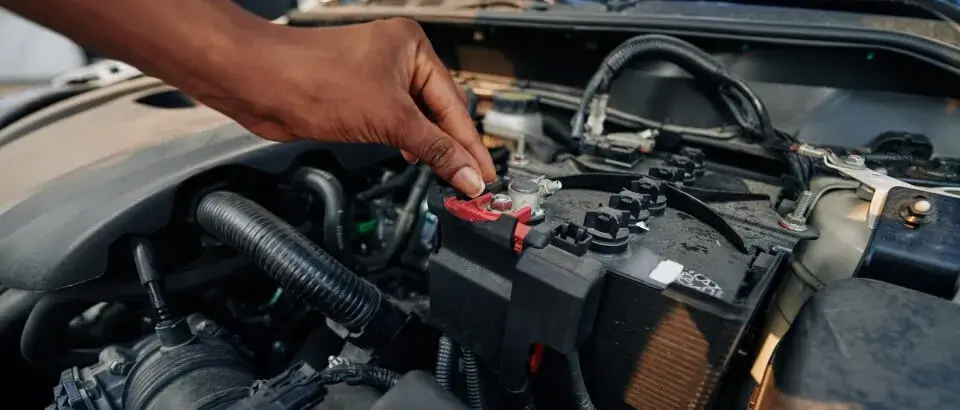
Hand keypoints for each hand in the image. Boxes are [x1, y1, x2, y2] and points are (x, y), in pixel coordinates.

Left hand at [186, 18, 494, 196]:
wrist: (259, 83)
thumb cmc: (312, 78)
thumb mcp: (389, 119)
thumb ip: (434, 149)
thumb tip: (466, 173)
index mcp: (413, 48)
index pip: (454, 104)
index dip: (470, 145)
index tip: (484, 176)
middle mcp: (398, 59)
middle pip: (439, 111)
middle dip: (454, 147)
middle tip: (471, 183)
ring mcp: (376, 79)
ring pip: (416, 120)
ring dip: (431, 148)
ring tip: (449, 177)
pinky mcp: (357, 99)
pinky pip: (393, 124)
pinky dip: (407, 143)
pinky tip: (413, 158)